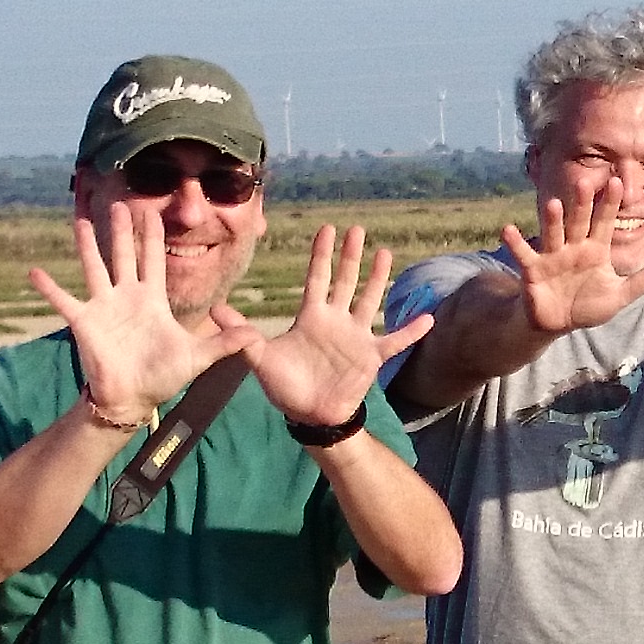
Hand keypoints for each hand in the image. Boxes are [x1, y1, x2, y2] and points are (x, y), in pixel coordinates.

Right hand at [29, 202, 222, 423]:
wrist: (132, 398)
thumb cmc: (162, 376)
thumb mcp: (197, 358)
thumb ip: (223, 344)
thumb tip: (255, 336)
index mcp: (152, 300)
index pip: (154, 260)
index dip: (153, 237)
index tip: (152, 212)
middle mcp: (126, 297)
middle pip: (123, 255)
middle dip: (122, 230)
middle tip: (121, 204)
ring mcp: (103, 307)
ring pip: (94, 268)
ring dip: (86, 245)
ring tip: (79, 220)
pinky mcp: (84, 323)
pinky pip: (64, 301)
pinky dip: (49, 288)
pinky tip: (34, 272)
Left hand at [228, 224, 434, 432]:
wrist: (310, 415)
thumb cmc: (286, 386)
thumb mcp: (260, 359)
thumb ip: (243, 334)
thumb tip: (214, 310)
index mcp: (311, 318)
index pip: (317, 278)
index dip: (321, 254)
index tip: (327, 229)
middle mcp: (336, 321)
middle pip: (345, 281)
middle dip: (351, 256)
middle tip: (357, 229)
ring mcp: (355, 337)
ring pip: (370, 301)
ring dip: (379, 279)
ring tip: (386, 253)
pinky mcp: (371, 357)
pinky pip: (395, 341)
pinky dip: (411, 331)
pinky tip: (429, 319)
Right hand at [497, 173, 643, 334]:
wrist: (559, 322)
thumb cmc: (589, 304)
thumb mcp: (621, 294)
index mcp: (596, 249)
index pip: (604, 222)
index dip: (610, 204)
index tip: (618, 182)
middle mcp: (574, 246)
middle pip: (579, 221)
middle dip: (582, 204)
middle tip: (586, 181)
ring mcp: (552, 256)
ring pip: (553, 233)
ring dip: (552, 220)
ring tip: (553, 203)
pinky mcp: (533, 270)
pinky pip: (524, 255)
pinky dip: (516, 243)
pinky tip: (508, 230)